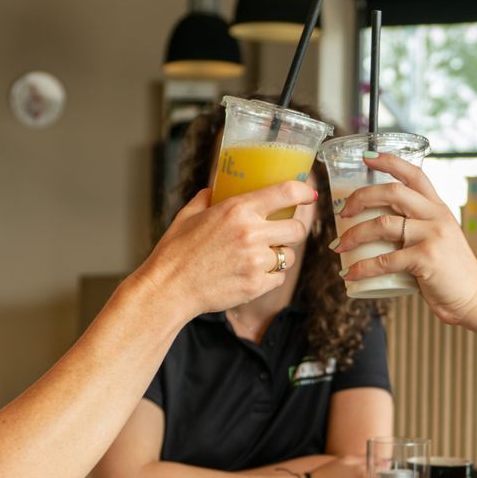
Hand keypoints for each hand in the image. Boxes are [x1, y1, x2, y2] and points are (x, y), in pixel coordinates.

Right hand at [140, 183, 313, 318]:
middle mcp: (251, 233)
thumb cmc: (175, 251)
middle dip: (292, 231)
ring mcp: (255, 262)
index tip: (308, 195)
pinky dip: (270, 277)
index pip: (285, 193)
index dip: (303, 192)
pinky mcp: (255, 286)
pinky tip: (252, 274)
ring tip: (259, 258)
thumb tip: (216, 189)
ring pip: (288, 257)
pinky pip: (278, 278)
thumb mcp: (189, 215)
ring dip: (279, 256)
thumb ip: (207, 198)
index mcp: (237, 210)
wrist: (168, 288)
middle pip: (297, 229)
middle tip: (282, 234)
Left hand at [333, 152, 476, 328]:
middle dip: (360, 198)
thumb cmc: (452, 272)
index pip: (414, 174)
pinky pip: (385, 260)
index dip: (389, 161)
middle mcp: (436, 216)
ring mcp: (432, 236)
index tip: (366, 157)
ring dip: (354, 235)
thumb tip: (379, 228)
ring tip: (338, 247)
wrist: (475, 298)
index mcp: (438, 208)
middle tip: (342, 212)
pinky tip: (349, 274)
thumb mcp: (440, 239)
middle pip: (392, 192)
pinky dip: (362, 267)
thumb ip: (418, 228)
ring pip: (382, 225)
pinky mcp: (427, 259)